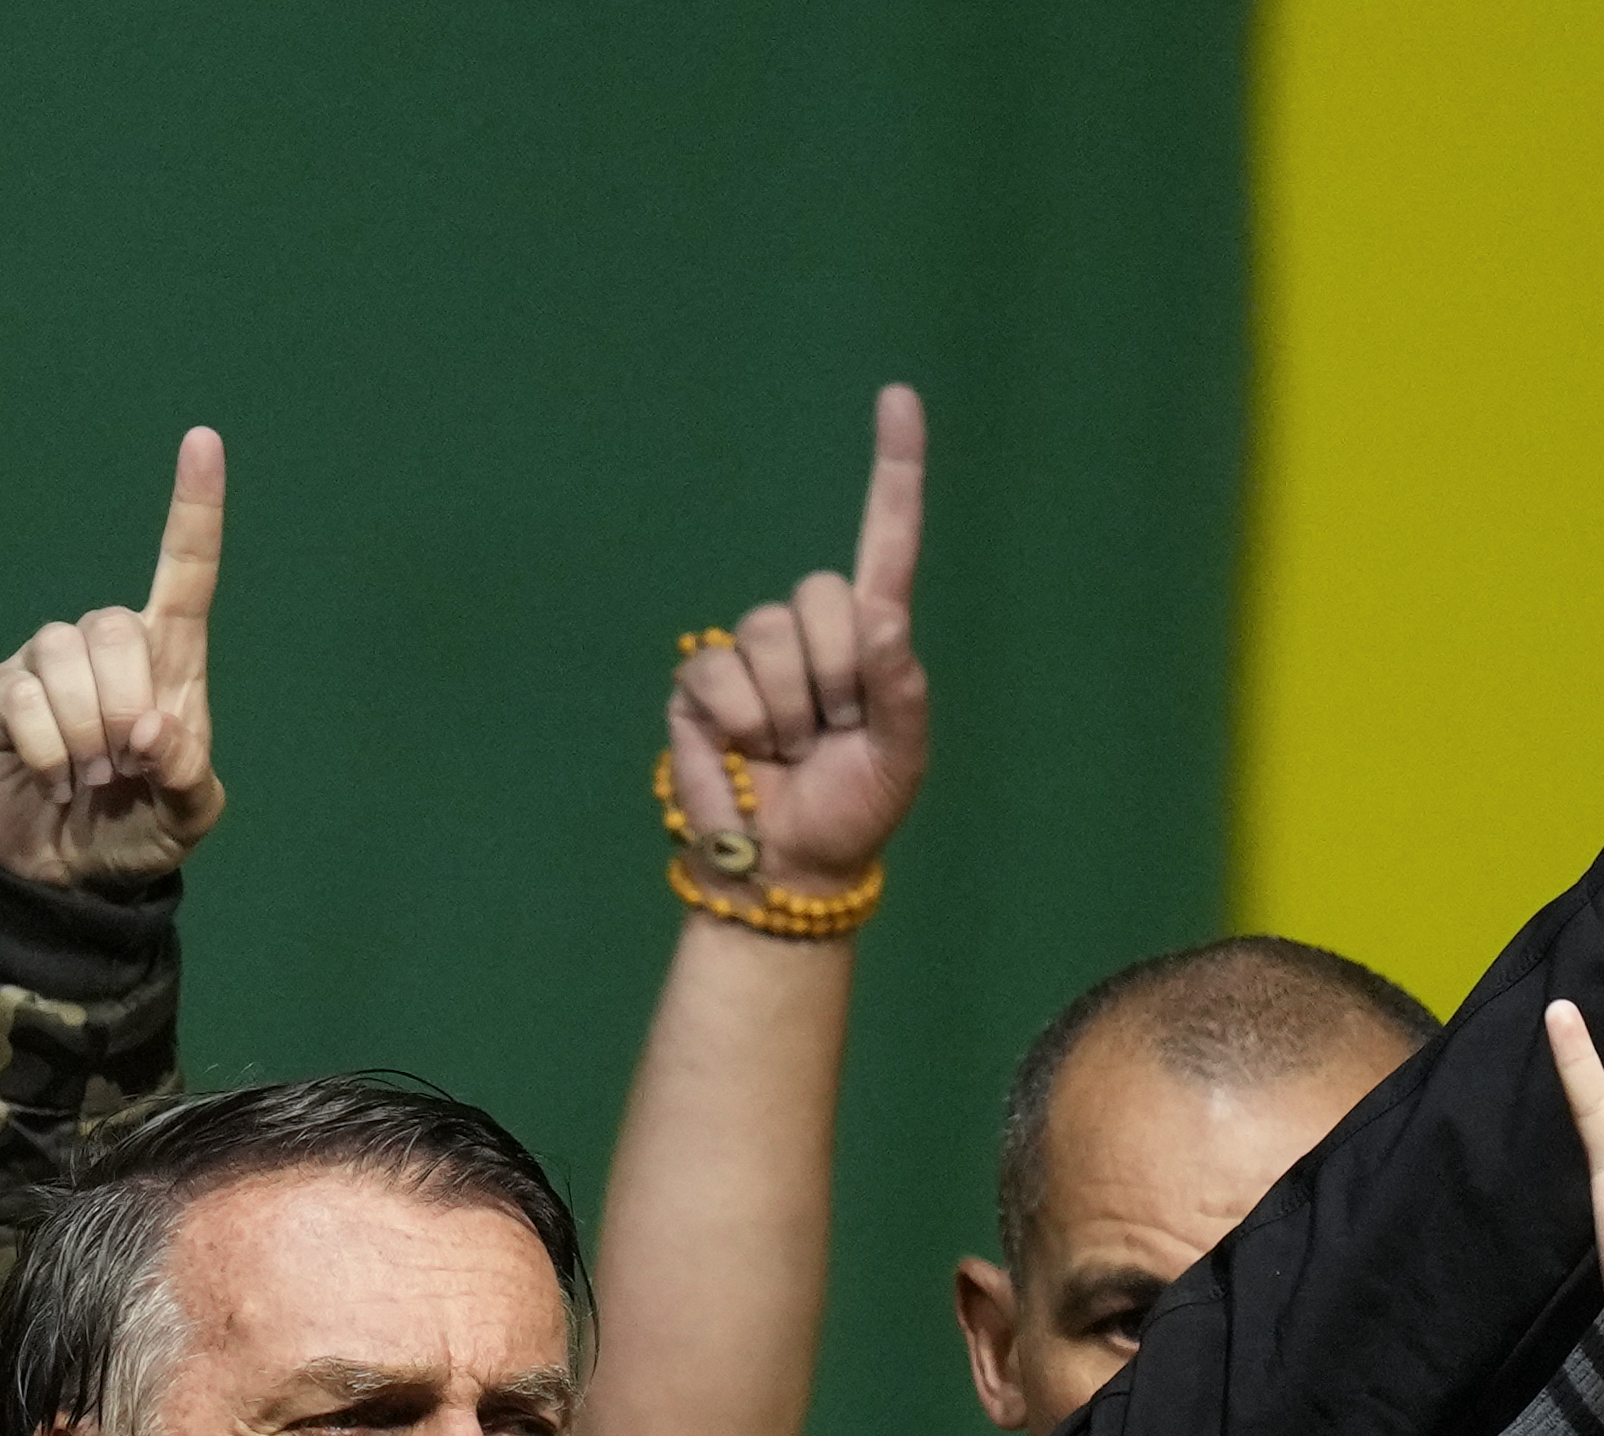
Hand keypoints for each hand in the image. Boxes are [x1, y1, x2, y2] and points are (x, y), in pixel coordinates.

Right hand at [0, 429, 226, 888]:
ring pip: (64, 656)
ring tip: (90, 777)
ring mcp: (46, 665)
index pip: (185, 571)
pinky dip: (50, 750)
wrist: (70, 876)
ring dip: (87, 731)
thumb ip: (191, 777)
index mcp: (169, 661)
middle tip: (128, 760)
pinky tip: (54, 779)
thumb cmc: (138, 828)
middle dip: (128, 701)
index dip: (194, 509)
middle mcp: (105, 648)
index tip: (203, 440)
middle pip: (115, 624)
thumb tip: (157, 731)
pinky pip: (23, 698)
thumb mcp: (189, 815)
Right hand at [670, 384, 931, 902]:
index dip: (894, 471)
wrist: (787, 869)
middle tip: (834, 733)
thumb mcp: (900, 759)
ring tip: (792, 752)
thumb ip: (903, 691)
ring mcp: (749, 655)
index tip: (900, 397)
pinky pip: (722, 679)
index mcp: (871, 638)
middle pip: (821, 596)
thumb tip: (883, 622)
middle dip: (838, 675)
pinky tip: (751, 760)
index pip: (886, 541)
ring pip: (771, 638)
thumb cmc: (852, 811)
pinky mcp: (701, 687)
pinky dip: (744, 730)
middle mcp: (809, 633)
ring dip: (791, 713)